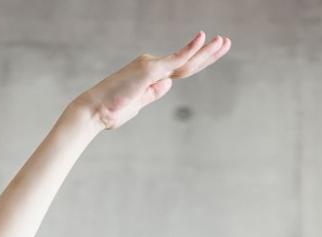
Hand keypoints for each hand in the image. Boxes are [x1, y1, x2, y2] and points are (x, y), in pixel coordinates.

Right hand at [72, 31, 231, 131]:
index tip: (214, 53)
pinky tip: (202, 38)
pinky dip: (189, 49)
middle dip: (209, 52)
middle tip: (226, 41)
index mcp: (152, 76)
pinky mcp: (149, 70)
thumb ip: (153, 93)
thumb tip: (168, 85)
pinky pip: (174, 59)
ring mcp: (151, 67)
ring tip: (224, 41)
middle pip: (188, 61)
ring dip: (207, 51)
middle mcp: (153, 67)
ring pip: (186, 60)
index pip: (183, 68)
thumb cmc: (112, 111)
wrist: (95, 112)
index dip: (201, 61)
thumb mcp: (138, 104)